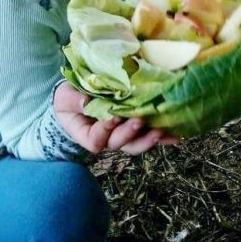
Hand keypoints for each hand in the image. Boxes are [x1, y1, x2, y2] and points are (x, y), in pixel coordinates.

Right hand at [53, 81, 178, 155]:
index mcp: (88, 134)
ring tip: (162, 131)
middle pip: (120, 143)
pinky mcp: (135, 128)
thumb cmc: (69, 99)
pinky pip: (148, 134)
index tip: (112, 116)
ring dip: (150, 139)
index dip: (104, 130)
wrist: (78, 98)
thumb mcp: (65, 98)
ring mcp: (122, 135)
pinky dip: (162, 136)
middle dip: (131, 133)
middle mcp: (107, 138)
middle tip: (139, 121)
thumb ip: (73, 100)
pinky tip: (176, 135)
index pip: (96, 139)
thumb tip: (86, 102)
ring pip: (137, 143)